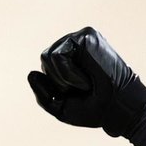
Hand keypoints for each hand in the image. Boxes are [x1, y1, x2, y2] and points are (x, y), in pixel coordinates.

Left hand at [27, 27, 145, 137]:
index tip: (77, 94)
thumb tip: (30, 73)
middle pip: (44, 59)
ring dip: (62, 79)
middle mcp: (75, 46)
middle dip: (57, 81)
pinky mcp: (87, 36)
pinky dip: (67, 74)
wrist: (115, 108)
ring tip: (84, 84)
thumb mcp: (60, 106)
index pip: (46, 66)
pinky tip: (85, 79)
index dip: (55, 85)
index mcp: (69, 59)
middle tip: (81, 89)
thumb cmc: (93, 109)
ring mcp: (81, 39)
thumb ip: (43, 93)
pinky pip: (58, 55)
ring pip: (48, 56)